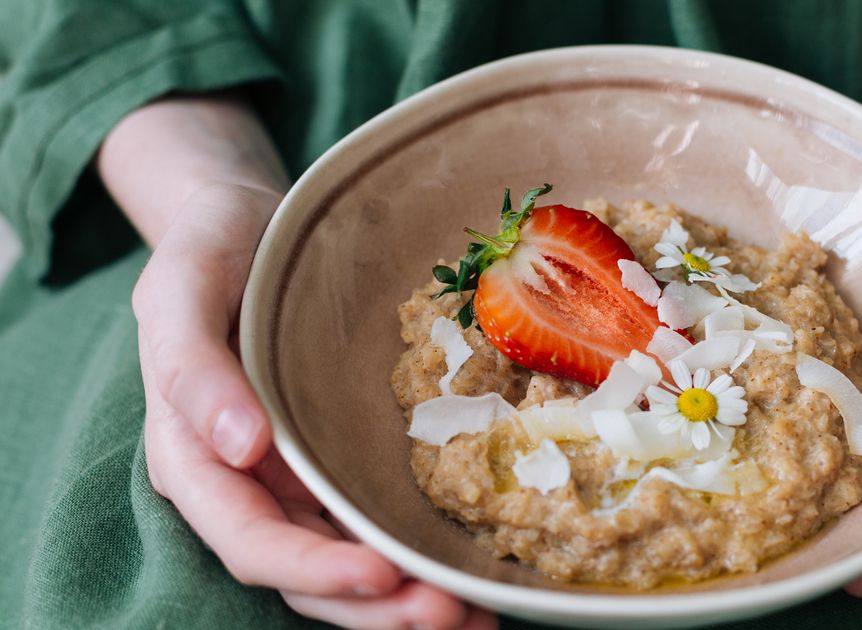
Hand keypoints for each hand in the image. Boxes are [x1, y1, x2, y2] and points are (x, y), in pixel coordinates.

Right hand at [132, 182, 493, 628]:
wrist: (249, 224)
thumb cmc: (207, 249)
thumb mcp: (181, 288)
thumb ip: (191, 367)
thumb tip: (238, 447)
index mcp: (195, 457)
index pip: (248, 538)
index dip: (312, 567)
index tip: (380, 574)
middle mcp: (248, 484)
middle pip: (305, 573)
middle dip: (375, 606)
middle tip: (450, 615)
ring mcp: (296, 480)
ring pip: (345, 563)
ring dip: (405, 602)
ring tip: (474, 618)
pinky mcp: (338, 464)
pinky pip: (375, 524)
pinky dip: (418, 559)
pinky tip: (471, 580)